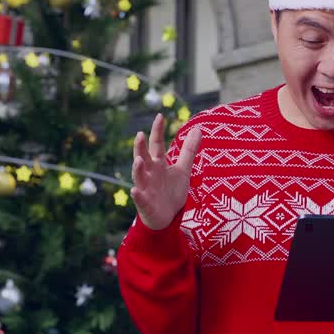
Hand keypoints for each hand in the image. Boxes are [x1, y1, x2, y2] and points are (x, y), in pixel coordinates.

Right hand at [131, 114, 202, 230]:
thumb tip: (198, 128)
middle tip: (140, 134)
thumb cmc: (171, 191)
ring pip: (139, 176)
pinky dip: (137, 194)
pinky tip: (135, 190)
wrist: (168, 217)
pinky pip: (140, 198)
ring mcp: (146, 188)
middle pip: (144, 157)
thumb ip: (188, 150)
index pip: (156, 144)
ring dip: (137, 168)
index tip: (160, 116)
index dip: (158, 131)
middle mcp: (150, 173)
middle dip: (140, 147)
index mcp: (158, 164)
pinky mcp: (145, 203)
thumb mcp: (182, 169)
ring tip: (138, 160)